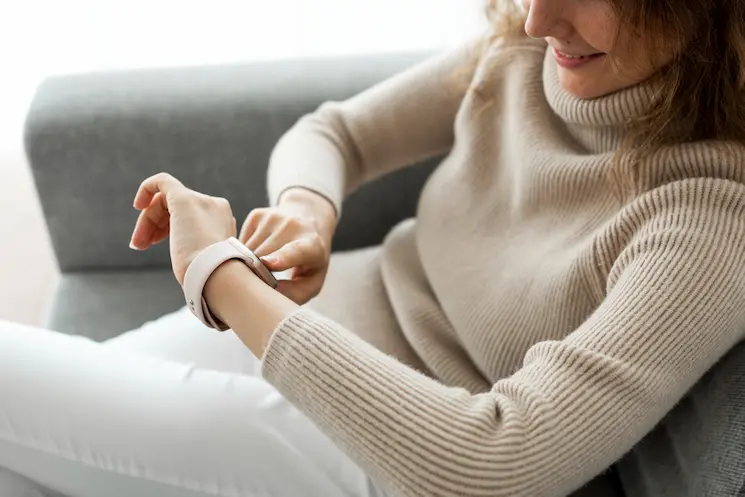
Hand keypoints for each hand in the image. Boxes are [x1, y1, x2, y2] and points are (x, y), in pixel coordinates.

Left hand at [129, 173, 236, 284]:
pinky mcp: (184, 199)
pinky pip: (162, 182)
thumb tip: (188, 259)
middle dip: (153, 224)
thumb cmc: (208, 277)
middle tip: (139, 246)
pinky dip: (146, 188)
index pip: (188, 215)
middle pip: (174, 207)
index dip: (166, 226)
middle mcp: (214, 206)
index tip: (155, 241)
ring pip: (165, 200)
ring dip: (148, 220)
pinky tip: (138, 205)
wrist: (216, 275)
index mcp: (221, 220)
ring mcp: (200, 201)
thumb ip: (197, 251)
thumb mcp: (204, 261)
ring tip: (138, 244)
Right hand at [239, 188, 335, 303]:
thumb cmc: (310, 259)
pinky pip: (240, 241)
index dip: (281, 258)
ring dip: (248, 264)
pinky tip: (259, 251)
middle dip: (255, 274)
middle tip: (259, 285)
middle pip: (261, 257)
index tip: (267, 263)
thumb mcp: (313, 280)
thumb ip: (295, 294)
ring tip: (262, 267)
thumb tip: (267, 295)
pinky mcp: (257, 214)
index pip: (295, 251)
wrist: (310, 218)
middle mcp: (292, 227)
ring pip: (246, 250)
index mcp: (312, 246)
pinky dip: (244, 252)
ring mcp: (273, 217)